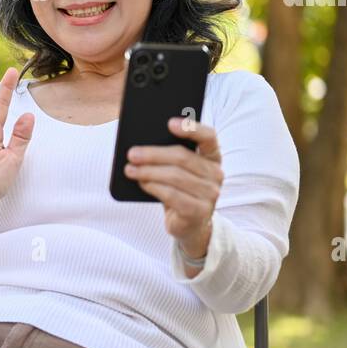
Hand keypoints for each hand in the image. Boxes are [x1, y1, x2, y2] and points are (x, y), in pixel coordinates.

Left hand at [123, 117, 222, 258]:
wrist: (189, 224)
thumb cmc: (179, 190)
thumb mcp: (177, 171)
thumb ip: (169, 156)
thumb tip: (141, 145)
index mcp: (213, 157)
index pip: (208, 137)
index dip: (190, 128)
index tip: (169, 123)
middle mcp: (216, 174)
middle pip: (182, 158)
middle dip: (153, 155)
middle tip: (132, 154)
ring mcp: (210, 194)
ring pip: (174, 176)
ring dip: (148, 172)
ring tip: (130, 169)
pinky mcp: (199, 211)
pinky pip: (171, 195)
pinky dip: (153, 187)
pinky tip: (141, 183)